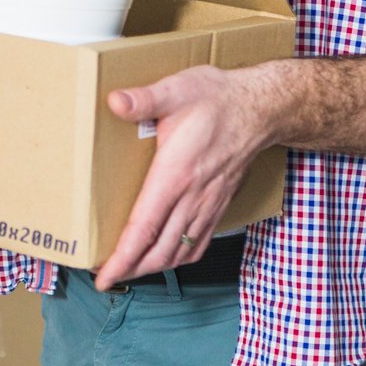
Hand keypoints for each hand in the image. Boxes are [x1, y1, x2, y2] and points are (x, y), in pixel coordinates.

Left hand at [96, 64, 273, 288]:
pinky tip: (168, 256)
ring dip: (153, 267)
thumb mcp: (177, 90)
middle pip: (159, 250)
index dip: (122, 258)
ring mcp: (209, 204)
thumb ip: (145, 98)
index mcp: (176, 175)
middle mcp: (193, 197)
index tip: (103, 276)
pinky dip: (180, 257)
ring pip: (179, 252)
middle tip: (106, 276)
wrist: (262, 108)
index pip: (144, 228)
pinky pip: (199, 243)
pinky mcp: (219, 203)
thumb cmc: (219, 99)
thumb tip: (115, 101)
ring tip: (130, 270)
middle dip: (131, 270)